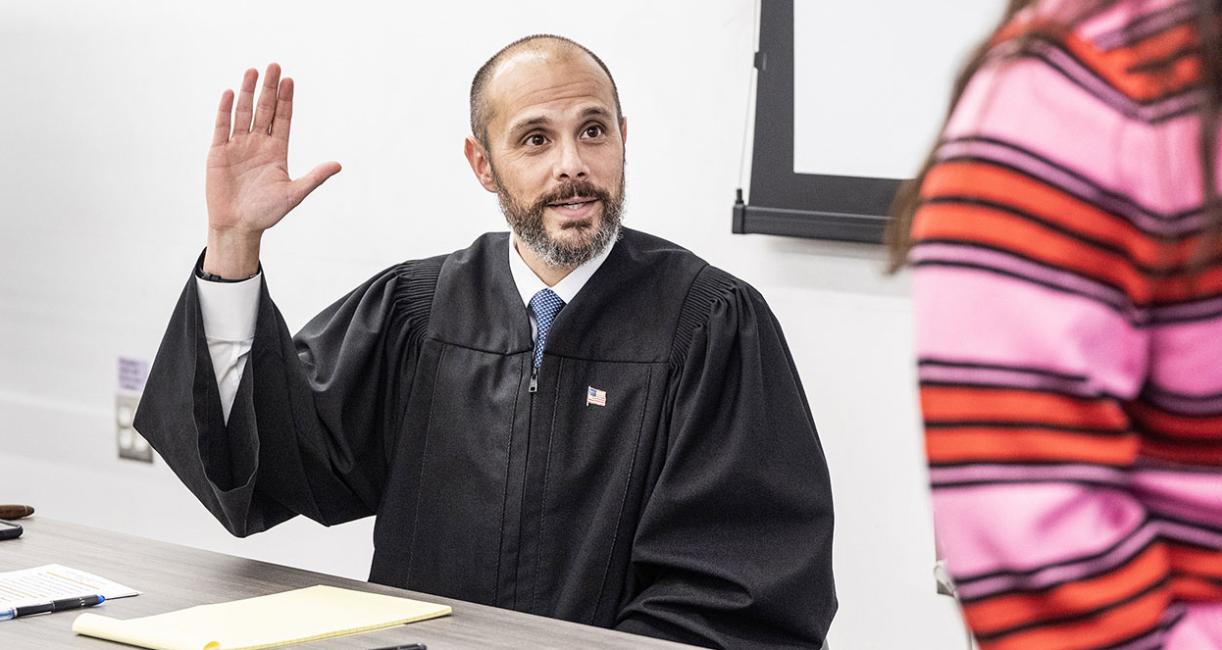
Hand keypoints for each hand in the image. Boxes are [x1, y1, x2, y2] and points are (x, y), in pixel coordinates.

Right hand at [203, 63, 339, 277]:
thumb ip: (315, 177)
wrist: (238, 226)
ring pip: (243, 113)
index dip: (287, 100)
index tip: (290, 80)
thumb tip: (338, 165)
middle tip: (275, 66)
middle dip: (270, 89)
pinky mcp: (218, 152)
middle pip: (265, 110)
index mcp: (276, 151)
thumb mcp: (294, 194)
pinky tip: (229, 93)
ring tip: (253, 71)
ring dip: (247, 92)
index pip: (283, 119)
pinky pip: (222, 126)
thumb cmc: (266, 213)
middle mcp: (258, 144)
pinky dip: (225, 110)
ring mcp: (238, 146)